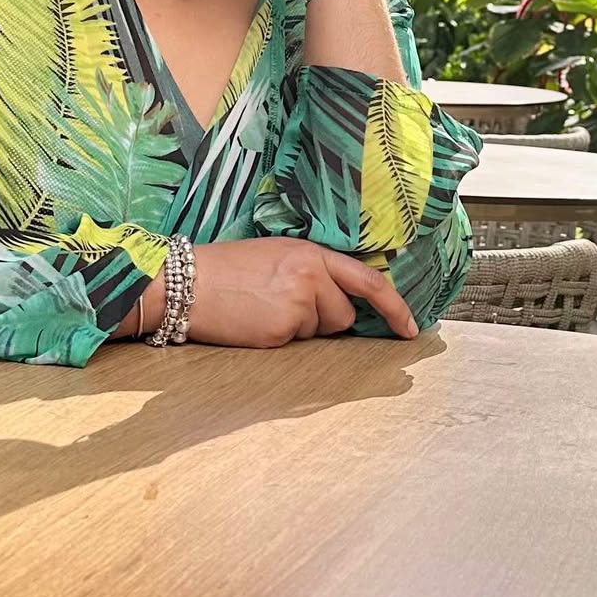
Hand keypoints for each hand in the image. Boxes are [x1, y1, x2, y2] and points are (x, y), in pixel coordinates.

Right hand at [184, 237, 417, 344]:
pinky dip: (279, 339)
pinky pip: (296, 343)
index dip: (394, 306)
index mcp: (311, 252)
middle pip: (343, 315)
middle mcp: (311, 275)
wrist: (187, 283)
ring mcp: (298, 302)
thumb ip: (312, 272)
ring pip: (321, 332)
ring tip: (264, 310)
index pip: (367, 280)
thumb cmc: (227, 270)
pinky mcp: (282, 329)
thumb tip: (339, 301)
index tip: (410, 327)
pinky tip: (255, 322)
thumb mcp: (277, 255)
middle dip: (323, 320)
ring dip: (300, 329)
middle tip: (281, 306)